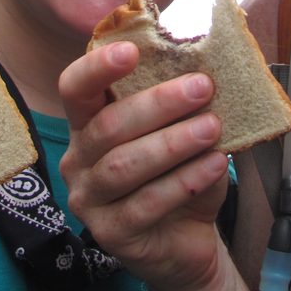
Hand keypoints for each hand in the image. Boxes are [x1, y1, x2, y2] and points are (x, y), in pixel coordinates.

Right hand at [59, 42, 247, 290]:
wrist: (186, 240)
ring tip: (213, 127)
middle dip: (158, 103)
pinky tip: (215, 164)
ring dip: (173, 142)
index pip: (75, 88)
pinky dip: (184, 181)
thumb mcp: (176, 131)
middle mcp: (78, 159)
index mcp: (87, 123)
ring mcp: (89, 200)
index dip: (97, 67)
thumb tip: (208, 62)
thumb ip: (180, 102)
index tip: (132, 50)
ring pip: (124, 165)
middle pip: (108, 125)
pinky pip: (145, 204)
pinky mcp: (110, 235)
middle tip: (202, 86)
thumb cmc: (177, 173)